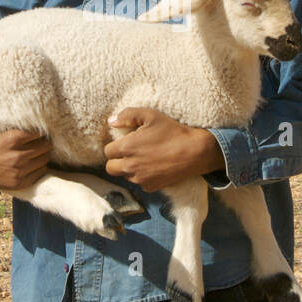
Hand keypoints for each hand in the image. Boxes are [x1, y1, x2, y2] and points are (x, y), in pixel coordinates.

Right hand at [0, 129, 50, 192]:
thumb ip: (16, 129)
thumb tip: (36, 123)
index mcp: (12, 139)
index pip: (39, 133)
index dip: (40, 132)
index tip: (39, 133)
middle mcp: (18, 155)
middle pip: (45, 146)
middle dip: (44, 143)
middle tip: (41, 142)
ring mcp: (20, 170)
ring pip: (45, 159)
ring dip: (43, 155)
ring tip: (38, 153)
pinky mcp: (20, 182)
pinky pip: (41, 172)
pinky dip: (40, 167)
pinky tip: (34, 164)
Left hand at [103, 107, 224, 191]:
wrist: (194, 152)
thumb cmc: (172, 131)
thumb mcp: (150, 115)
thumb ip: (127, 115)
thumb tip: (111, 121)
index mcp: (126, 148)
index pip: (107, 151)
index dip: (115, 146)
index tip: (125, 142)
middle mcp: (129, 166)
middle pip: (110, 168)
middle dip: (116, 160)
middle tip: (129, 152)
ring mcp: (140, 178)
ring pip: (124, 176)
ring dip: (129, 169)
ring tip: (143, 158)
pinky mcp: (150, 186)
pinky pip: (139, 183)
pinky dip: (142, 177)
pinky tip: (153, 167)